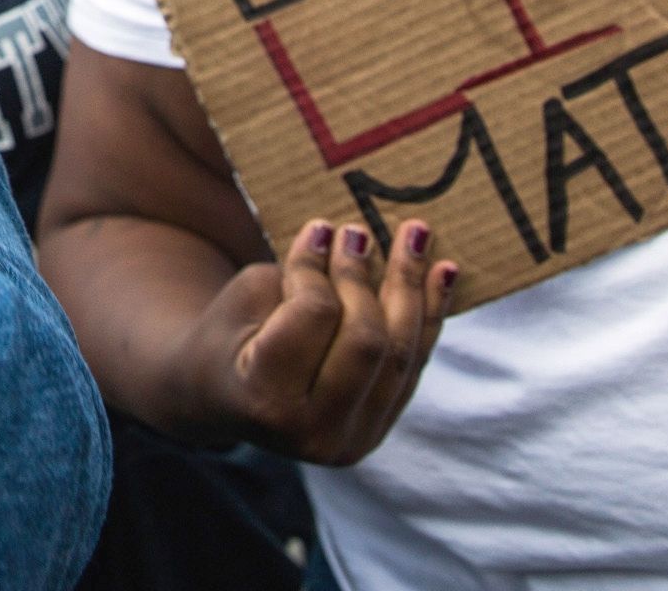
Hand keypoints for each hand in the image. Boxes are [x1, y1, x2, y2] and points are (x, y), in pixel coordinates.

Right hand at [171, 217, 450, 464]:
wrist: (223, 398)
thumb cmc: (227, 337)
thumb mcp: (245, 298)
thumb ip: (298, 275)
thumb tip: (357, 240)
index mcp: (266, 399)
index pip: (314, 316)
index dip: (319, 265)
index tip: (321, 227)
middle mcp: (313, 433)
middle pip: (366, 341)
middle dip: (364, 278)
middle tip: (360, 230)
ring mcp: (352, 440)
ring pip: (400, 355)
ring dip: (412, 289)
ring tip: (418, 235)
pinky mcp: (376, 430)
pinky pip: (413, 365)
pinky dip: (430, 315)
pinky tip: (444, 272)